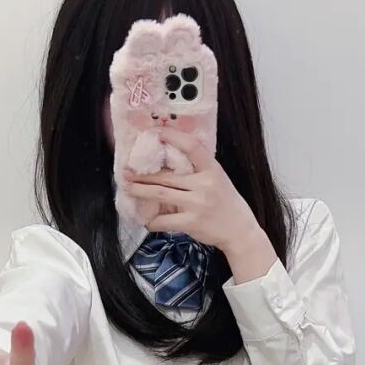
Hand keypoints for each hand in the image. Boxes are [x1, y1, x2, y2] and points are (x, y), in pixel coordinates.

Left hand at [122, 128, 261, 251]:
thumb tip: (171, 157)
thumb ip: (199, 169)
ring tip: (128, 188)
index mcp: (212, 169)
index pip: (191, 146)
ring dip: (140, 191)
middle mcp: (204, 184)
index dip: (172, 137)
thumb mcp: (218, 178)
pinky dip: (152, 221)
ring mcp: (197, 204)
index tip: (155, 133)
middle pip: (166, 175)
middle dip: (142, 174)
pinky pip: (164, 220)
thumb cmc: (226, 202)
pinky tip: (147, 220)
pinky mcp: (191, 223)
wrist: (239, 231)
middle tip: (126, 170)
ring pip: (160, 194)